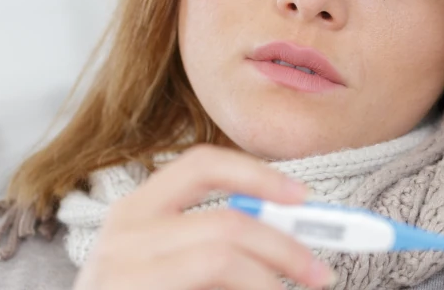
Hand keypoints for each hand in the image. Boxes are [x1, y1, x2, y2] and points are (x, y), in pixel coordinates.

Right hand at [73, 145, 335, 289]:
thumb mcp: (169, 265)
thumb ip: (217, 246)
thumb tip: (293, 240)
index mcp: (136, 211)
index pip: (202, 165)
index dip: (259, 175)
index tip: (304, 197)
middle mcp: (123, 234)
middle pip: (226, 221)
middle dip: (286, 246)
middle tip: (321, 273)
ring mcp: (121, 271)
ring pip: (221, 259)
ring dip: (270, 282)